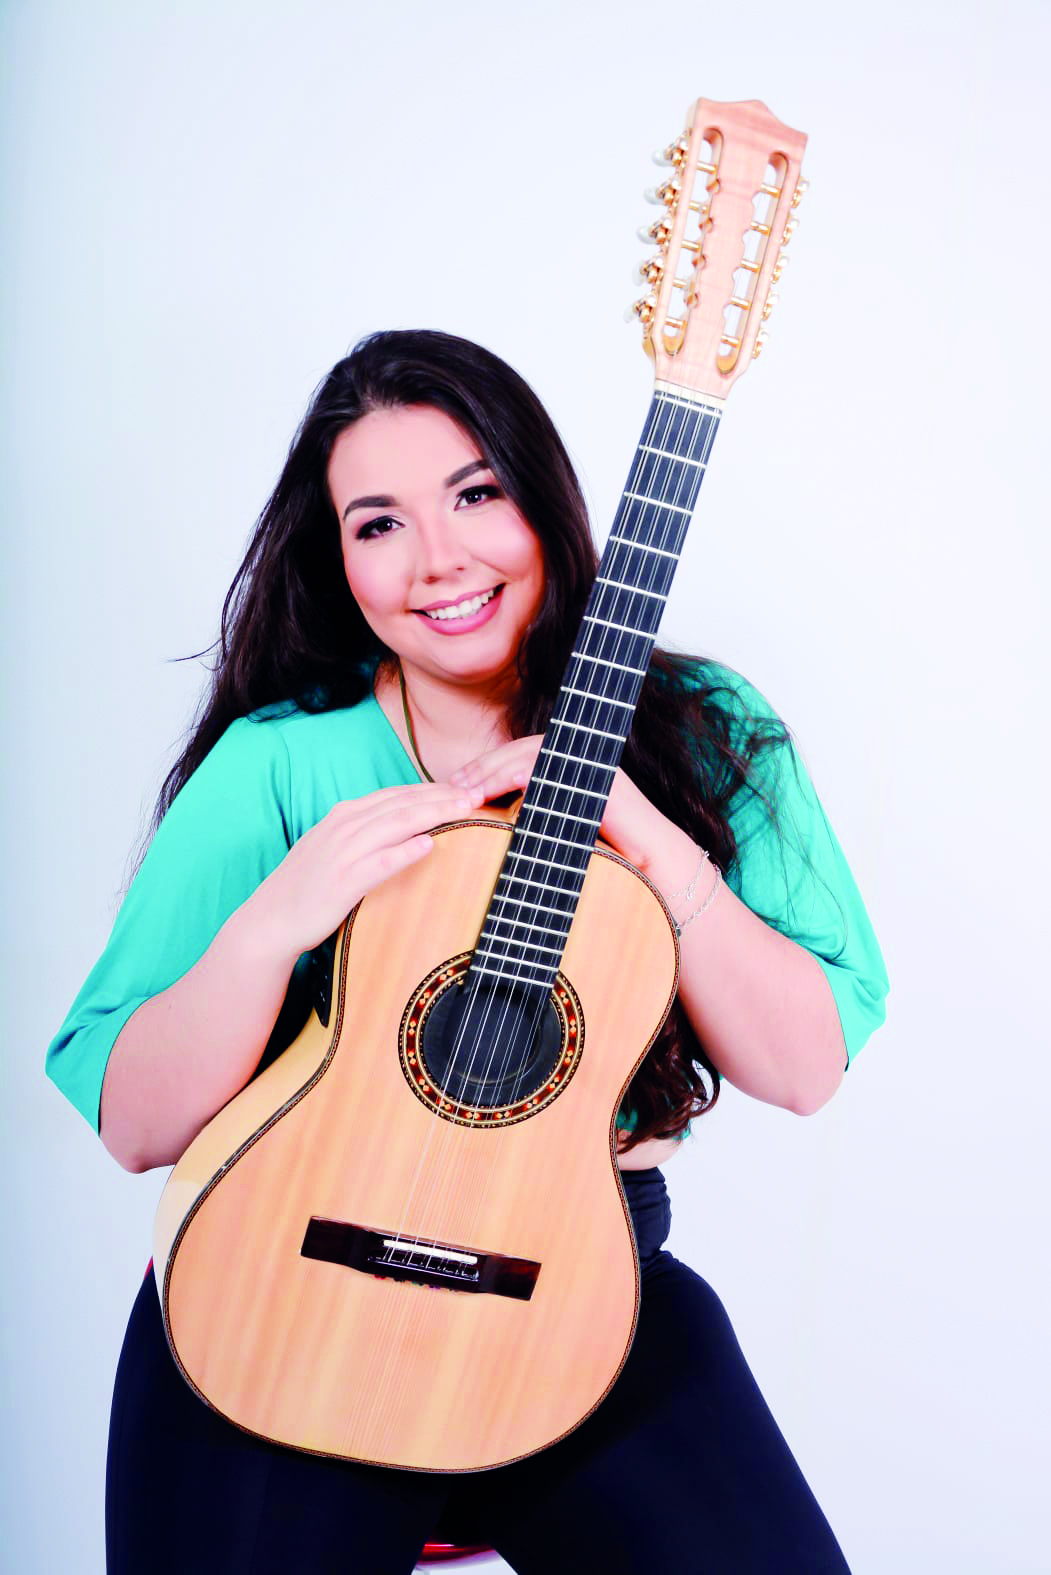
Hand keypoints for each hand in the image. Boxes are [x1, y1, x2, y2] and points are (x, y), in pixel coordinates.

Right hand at [244, 781, 483, 963]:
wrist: (270, 919)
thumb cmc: (307, 886)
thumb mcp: (333, 846)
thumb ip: (363, 831)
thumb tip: (402, 825)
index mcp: (344, 815)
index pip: (396, 794)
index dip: (432, 788)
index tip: (462, 787)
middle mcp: (344, 827)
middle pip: (402, 804)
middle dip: (442, 796)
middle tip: (477, 793)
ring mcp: (343, 853)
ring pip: (396, 825)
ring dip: (433, 814)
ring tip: (464, 809)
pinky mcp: (344, 882)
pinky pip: (379, 863)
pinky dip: (405, 852)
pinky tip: (428, 845)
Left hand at [448, 737, 698, 898]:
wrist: (659, 866)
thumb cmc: (615, 856)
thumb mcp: (566, 831)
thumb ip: (540, 817)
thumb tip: (498, 822)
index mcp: (572, 768)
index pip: (520, 755)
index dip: (487, 765)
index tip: (455, 784)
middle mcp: (582, 760)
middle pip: (521, 748)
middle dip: (483, 765)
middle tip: (452, 784)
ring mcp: (592, 766)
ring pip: (531, 754)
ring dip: (494, 770)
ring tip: (467, 791)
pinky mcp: (599, 780)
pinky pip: (552, 770)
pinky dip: (518, 777)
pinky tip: (495, 792)